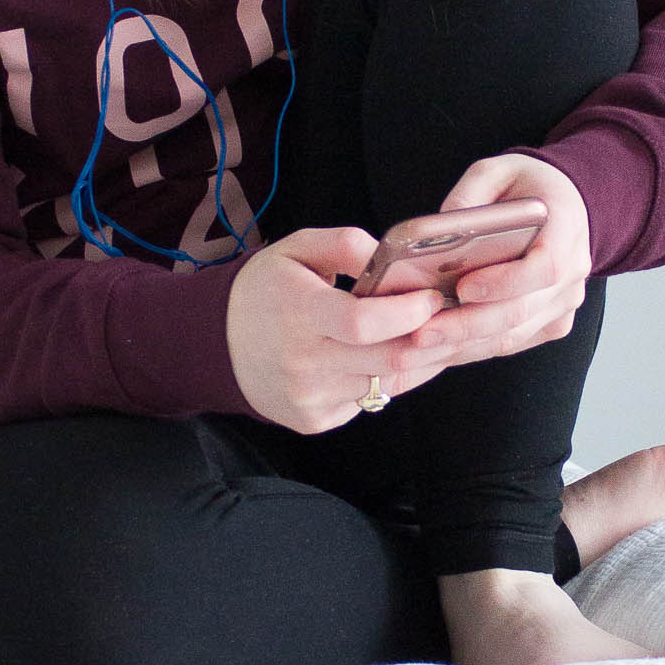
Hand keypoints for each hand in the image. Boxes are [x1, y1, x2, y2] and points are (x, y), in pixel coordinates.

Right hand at [225, 224, 453, 434]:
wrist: (216, 344)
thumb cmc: (264, 290)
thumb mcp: (295, 249)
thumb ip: (345, 245)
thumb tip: (393, 256)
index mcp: (297, 311)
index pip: (363, 323)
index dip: (408, 312)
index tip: (432, 297)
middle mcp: (303, 361)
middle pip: (388, 360)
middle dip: (431, 338)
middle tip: (449, 317)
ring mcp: (309, 397)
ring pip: (387, 384)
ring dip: (418, 360)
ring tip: (429, 334)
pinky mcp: (315, 419)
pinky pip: (370, 401)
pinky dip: (390, 379)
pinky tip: (391, 357)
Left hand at [407, 152, 593, 370]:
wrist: (567, 205)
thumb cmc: (528, 186)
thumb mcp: (495, 170)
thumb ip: (468, 195)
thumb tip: (436, 232)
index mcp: (566, 226)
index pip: (544, 265)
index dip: (504, 282)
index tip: (463, 287)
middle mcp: (573, 270)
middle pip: (522, 310)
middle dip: (467, 325)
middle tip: (422, 332)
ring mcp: (566, 301)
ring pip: (515, 335)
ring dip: (466, 345)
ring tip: (421, 347)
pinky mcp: (553, 321)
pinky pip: (514, 342)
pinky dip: (476, 348)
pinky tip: (441, 350)